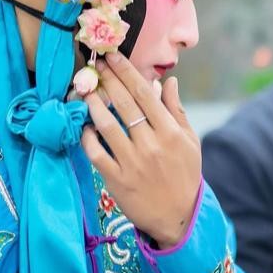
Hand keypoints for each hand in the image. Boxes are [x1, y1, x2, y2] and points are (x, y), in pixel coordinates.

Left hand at [80, 52, 201, 247]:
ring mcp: (133, 162)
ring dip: (93, 105)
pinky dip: (88, 138)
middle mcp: (152, 144)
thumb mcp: (189, 141)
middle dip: (107, 80)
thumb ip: (176, 110)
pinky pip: (97, 154)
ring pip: (107, 127)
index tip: (113, 56)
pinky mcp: (117, 180)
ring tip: (84, 90)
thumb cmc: (185, 174)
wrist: (179, 216)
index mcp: (171, 132)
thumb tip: (167, 81)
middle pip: (125, 105)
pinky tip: (83, 126)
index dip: (127, 72)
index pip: (145, 94)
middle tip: (93, 65)